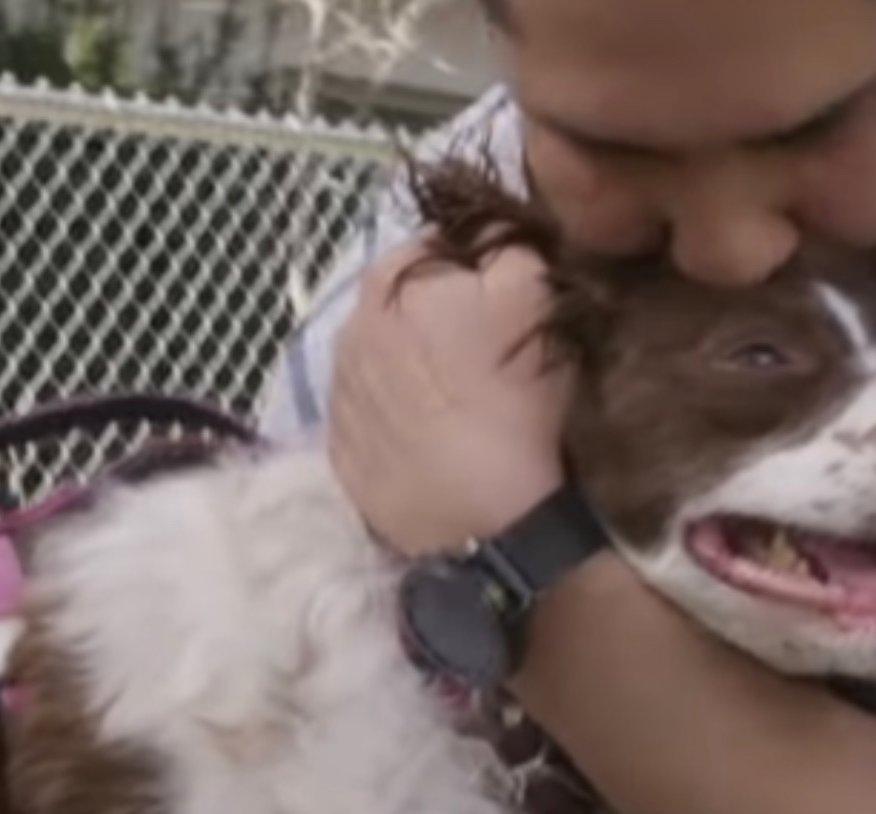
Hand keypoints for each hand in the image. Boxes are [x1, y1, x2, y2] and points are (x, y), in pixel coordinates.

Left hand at [326, 230, 571, 555]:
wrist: (496, 520)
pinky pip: (371, 416)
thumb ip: (506, 241)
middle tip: (490, 354)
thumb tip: (487, 231)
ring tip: (464, 402)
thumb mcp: (537, 290)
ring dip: (415, 369)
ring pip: (382, 360)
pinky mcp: (341, 456)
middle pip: (402, 304)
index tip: (509, 301)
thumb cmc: (520, 397)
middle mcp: (347, 330)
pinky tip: (436, 439)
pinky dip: (397, 419)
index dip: (479, 266)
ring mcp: (338, 398)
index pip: (437, 244)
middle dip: (439, 317)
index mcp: (391, 280)